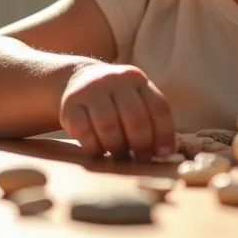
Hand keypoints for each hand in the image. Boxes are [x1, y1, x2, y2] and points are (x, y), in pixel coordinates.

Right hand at [60, 61, 175, 159]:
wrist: (76, 79)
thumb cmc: (114, 100)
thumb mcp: (135, 98)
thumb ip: (151, 119)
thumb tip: (167, 151)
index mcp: (137, 79)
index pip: (158, 108)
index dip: (164, 134)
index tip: (163, 154)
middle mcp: (115, 79)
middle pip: (136, 119)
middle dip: (141, 145)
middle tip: (140, 158)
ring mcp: (90, 90)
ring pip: (110, 126)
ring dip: (117, 148)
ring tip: (120, 155)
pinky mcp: (70, 104)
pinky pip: (85, 133)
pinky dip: (95, 148)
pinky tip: (99, 151)